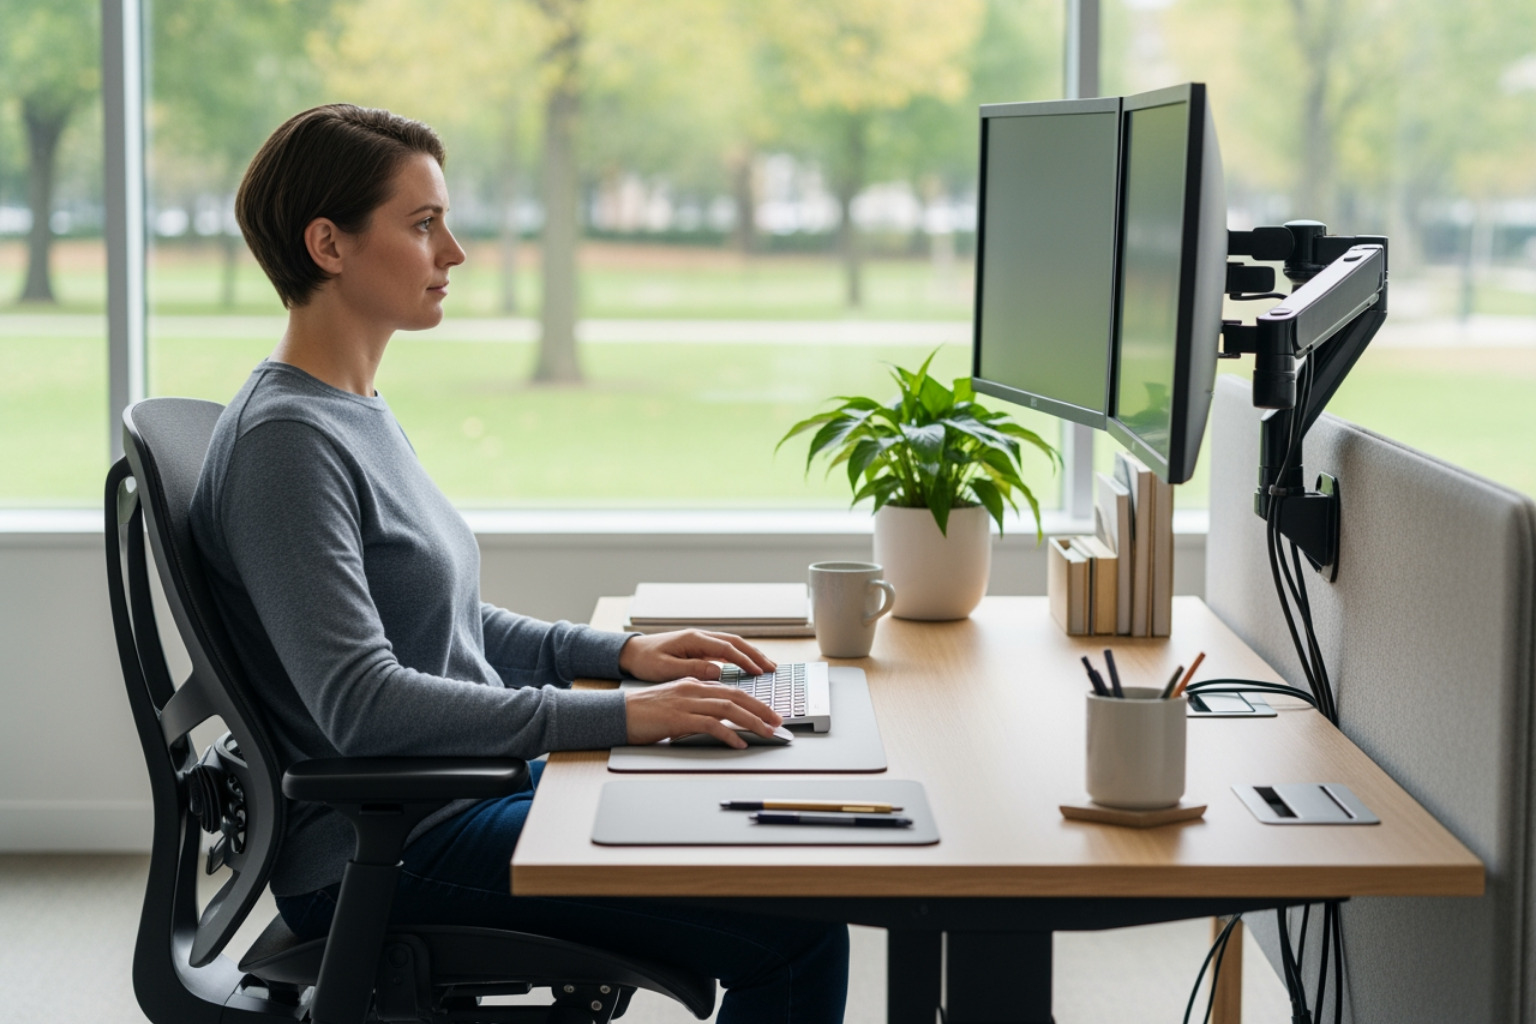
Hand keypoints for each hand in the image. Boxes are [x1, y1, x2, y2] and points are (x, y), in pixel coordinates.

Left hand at [618, 629, 775, 682]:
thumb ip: (692, 669)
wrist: (632, 652)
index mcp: (693, 639)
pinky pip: (725, 649)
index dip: (744, 660)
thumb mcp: (665, 668)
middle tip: (773, 668)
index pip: (726, 648)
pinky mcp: (699, 647)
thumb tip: (718, 671)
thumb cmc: (646, 661)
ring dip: (751, 654)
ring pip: (733, 644)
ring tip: (767, 666)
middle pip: (735, 642)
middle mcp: (700, 636)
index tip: (759, 672)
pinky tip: (748, 665)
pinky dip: (740, 656)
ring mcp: (700, 640)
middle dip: (756, 655)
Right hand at [623, 678, 783, 748]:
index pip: (730, 690)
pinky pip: (712, 725)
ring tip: (767, 732)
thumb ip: (695, 706)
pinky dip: (729, 734)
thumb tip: (716, 719)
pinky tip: (739, 743)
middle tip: (777, 721)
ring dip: (752, 721)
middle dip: (761, 709)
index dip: (753, 701)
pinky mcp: (680, 718)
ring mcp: (687, 702)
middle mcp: (693, 689)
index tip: (768, 712)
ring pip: (729, 709)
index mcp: (693, 683)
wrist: (619, 713)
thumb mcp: (674, 703)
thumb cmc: (644, 712)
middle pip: (736, 696)